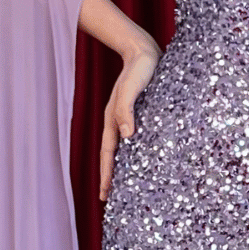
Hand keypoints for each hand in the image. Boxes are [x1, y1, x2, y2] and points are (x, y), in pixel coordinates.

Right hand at [100, 42, 159, 200]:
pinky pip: (137, 140)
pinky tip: (144, 160)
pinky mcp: (142, 114)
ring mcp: (129, 119)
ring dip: (123, 167)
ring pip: (123, 149)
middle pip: (112, 156)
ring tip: (125, 186)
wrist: (144, 50)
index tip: (104, 195)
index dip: (106, 175)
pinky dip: (136, 153)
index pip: (108, 154)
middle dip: (110, 177)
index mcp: (114, 120)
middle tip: (109, 199)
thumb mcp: (132, 88)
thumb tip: (128, 136)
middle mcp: (120, 123)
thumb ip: (127, 110)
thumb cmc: (140, 68)